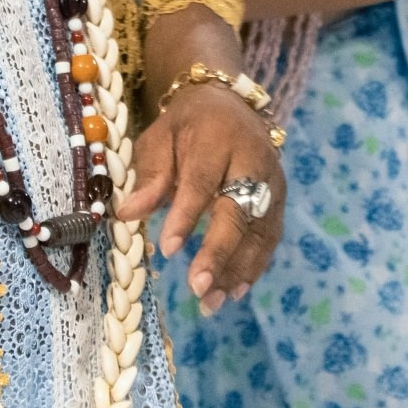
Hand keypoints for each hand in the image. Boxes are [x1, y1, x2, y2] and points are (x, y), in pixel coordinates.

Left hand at [119, 84, 286, 314]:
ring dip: (237, 269)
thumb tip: (127, 213)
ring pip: (258, 231)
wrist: (229, 105)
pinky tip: (235, 291)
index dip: (186, 215)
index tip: (168, 249)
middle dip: (219, 251)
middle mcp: (253, 159)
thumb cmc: (185, 126)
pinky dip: (254, 267)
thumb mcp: (159, 137)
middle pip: (239, 210)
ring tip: (212, 302)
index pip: (202, 180)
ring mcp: (272, 182)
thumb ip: (149, 175)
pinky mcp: (279, 200)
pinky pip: (269, 237)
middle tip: (198, 286)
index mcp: (218, 137)